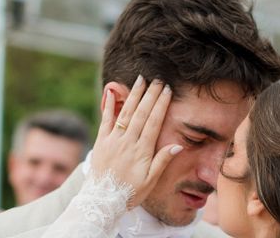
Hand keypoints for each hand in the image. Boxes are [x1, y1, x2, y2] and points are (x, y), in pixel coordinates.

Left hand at [91, 76, 182, 207]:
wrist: (101, 201)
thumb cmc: (129, 192)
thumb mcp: (150, 181)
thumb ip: (162, 161)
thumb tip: (178, 145)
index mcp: (142, 150)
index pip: (154, 121)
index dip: (161, 104)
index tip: (167, 90)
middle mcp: (127, 141)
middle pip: (141, 113)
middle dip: (150, 94)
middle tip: (157, 79)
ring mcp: (113, 140)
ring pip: (125, 112)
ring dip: (134, 94)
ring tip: (141, 79)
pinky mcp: (101, 141)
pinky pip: (105, 120)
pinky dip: (109, 105)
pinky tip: (113, 92)